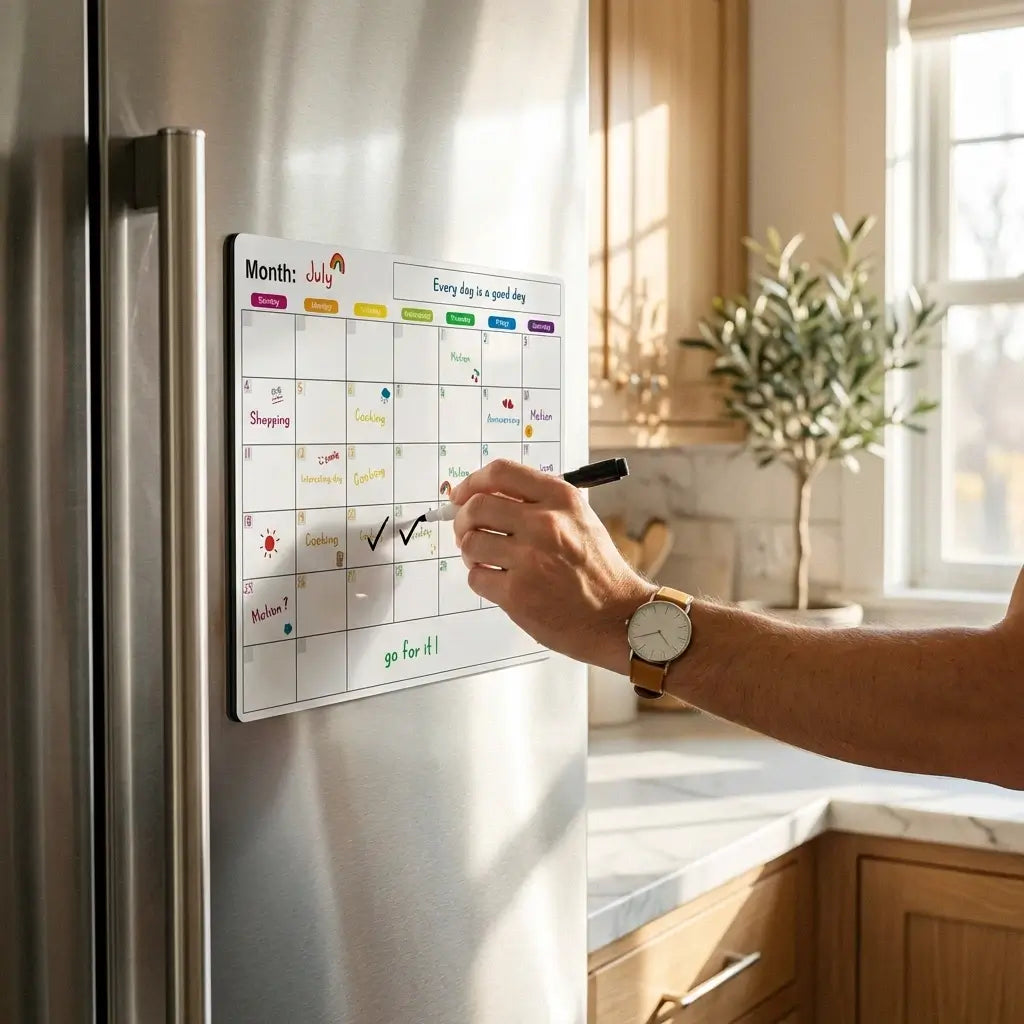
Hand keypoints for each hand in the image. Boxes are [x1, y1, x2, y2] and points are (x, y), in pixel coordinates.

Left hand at [450, 460, 654, 672]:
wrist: (617, 615)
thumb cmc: (596, 569)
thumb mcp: (579, 518)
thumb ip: (538, 502)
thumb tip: (486, 496)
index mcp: (560, 499)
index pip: (501, 473)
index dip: (472, 482)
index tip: (462, 494)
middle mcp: (545, 524)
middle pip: (477, 506)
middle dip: (462, 519)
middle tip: (465, 531)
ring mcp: (530, 560)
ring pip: (471, 543)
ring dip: (470, 551)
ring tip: (484, 559)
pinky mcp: (518, 594)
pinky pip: (476, 577)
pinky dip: (480, 578)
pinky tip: (498, 581)